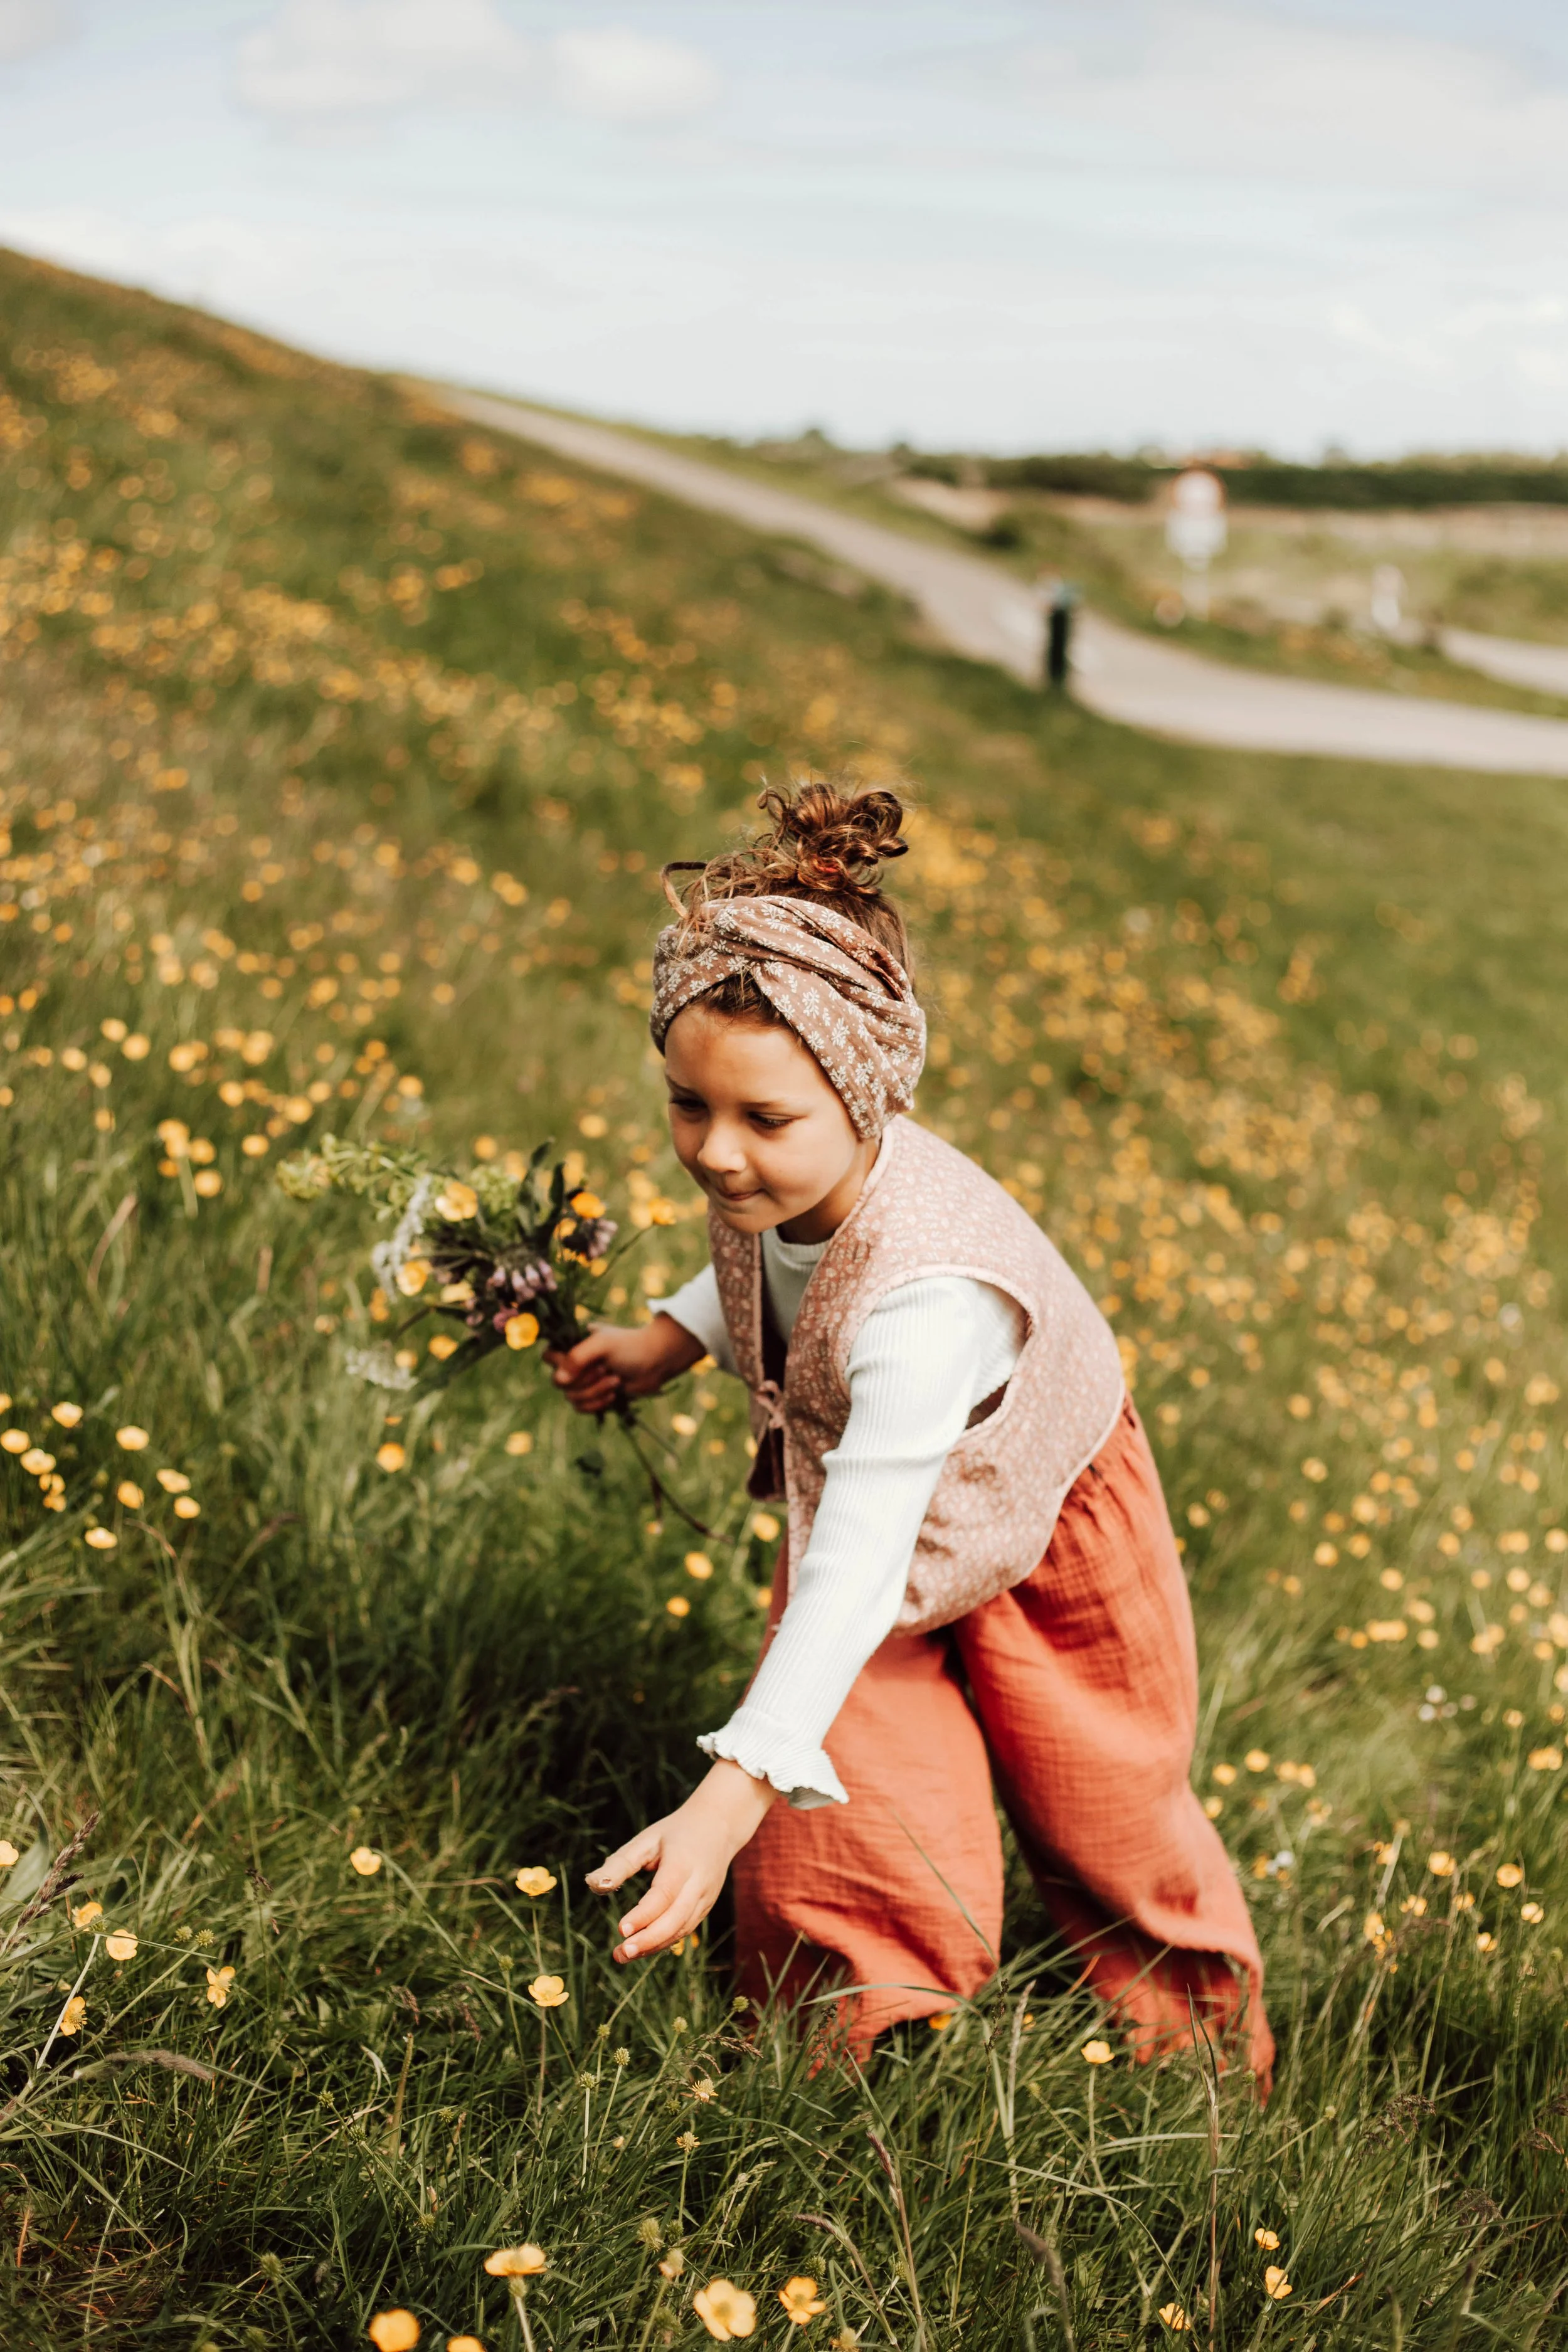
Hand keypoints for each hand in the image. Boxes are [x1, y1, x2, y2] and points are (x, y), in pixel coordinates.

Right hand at [545, 1313, 703, 1415]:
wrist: (657, 1362)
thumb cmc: (630, 1347)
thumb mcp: (602, 1344)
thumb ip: (577, 1358)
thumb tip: (559, 1381)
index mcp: (574, 1344)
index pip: (548, 1357)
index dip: (559, 1364)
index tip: (581, 1362)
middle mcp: (576, 1363)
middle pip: (559, 1383)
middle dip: (584, 1381)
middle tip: (605, 1369)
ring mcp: (585, 1381)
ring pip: (572, 1398)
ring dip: (594, 1393)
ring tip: (615, 1381)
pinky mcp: (595, 1396)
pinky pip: (582, 1408)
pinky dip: (597, 1404)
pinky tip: (614, 1394)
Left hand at [586, 1762, 777, 1961]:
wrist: (718, 1826)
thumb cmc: (675, 1833)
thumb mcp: (646, 1840)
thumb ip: (620, 1863)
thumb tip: (591, 1885)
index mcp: (684, 1861)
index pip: (664, 1894)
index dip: (643, 1914)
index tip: (621, 1929)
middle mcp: (699, 1882)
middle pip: (676, 1918)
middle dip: (649, 1939)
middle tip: (620, 1953)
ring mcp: (706, 1897)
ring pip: (681, 1928)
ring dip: (653, 1945)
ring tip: (623, 1955)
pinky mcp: (706, 1907)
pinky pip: (685, 1928)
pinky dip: (664, 1941)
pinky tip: (642, 1947)